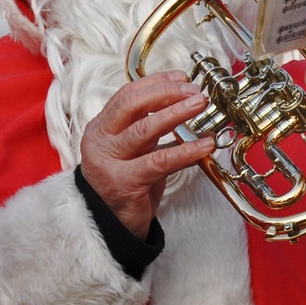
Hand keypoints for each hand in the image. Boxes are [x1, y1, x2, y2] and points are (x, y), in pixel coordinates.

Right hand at [79, 71, 214, 236]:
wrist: (108, 227)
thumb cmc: (125, 184)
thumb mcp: (133, 150)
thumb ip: (147, 128)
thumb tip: (180, 102)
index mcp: (100, 128)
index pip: (126, 95)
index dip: (155, 83)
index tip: (181, 77)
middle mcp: (100, 141)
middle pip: (131, 105)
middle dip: (165, 93)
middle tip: (193, 91)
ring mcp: (110, 162)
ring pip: (145, 129)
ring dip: (176, 113)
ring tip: (200, 105)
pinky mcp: (125, 183)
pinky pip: (160, 161)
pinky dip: (186, 150)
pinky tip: (205, 144)